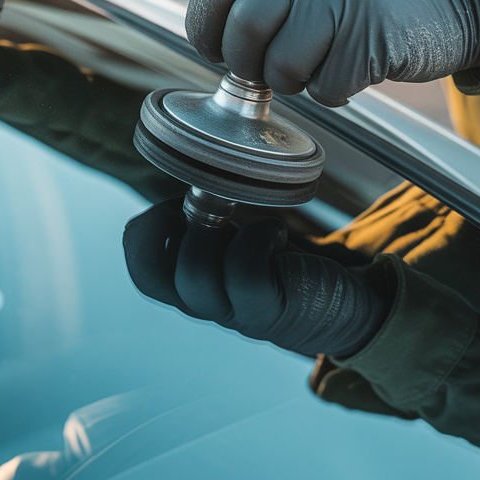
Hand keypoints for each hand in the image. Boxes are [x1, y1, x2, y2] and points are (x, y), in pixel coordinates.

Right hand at [123, 199, 389, 357]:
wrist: (339, 308)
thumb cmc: (279, 263)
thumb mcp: (233, 240)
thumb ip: (204, 220)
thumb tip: (188, 168)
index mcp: (187, 284)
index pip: (140, 268)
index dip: (144, 230)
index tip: (178, 203)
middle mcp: (202, 303)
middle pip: (150, 276)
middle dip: (162, 229)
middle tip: (196, 206)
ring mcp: (232, 311)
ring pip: (192, 273)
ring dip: (213, 230)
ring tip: (242, 217)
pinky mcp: (268, 310)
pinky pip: (243, 273)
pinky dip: (256, 238)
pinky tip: (275, 231)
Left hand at [186, 0, 479, 105]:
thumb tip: (213, 46)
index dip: (205, 29)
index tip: (217, 51)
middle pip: (243, 32)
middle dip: (249, 66)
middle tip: (273, 69)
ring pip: (282, 66)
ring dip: (295, 82)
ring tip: (323, 62)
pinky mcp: (372, 33)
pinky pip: (326, 86)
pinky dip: (336, 90)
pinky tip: (358, 66)